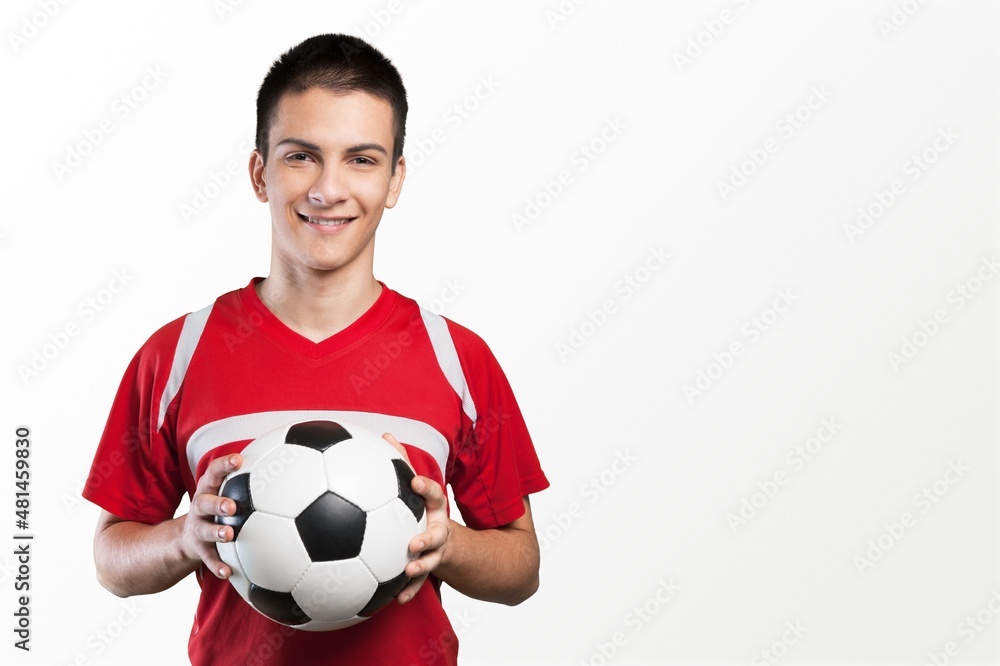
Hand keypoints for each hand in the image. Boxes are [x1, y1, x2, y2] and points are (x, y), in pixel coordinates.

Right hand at [180, 453, 242, 578]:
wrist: (186, 537)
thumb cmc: (218, 507)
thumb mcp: (226, 489)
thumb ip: (249, 476)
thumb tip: (284, 460)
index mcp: (209, 489)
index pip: (213, 472)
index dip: (224, 465)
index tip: (238, 460)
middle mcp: (200, 507)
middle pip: (203, 502)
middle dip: (216, 503)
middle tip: (231, 506)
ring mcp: (198, 528)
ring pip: (204, 530)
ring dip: (216, 532)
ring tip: (229, 535)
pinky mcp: (199, 549)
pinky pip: (208, 559)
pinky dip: (217, 565)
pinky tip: (228, 572)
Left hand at [381, 433, 450, 603]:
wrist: (451, 541)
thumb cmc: (422, 508)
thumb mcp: (417, 488)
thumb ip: (401, 461)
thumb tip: (385, 434)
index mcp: (434, 509)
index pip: (434, 495)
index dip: (426, 488)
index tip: (414, 482)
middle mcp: (439, 529)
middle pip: (437, 533)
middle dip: (427, 538)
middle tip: (414, 542)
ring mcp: (436, 551)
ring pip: (431, 560)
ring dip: (420, 567)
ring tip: (408, 571)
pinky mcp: (429, 569)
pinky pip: (419, 583)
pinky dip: (409, 590)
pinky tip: (397, 600)